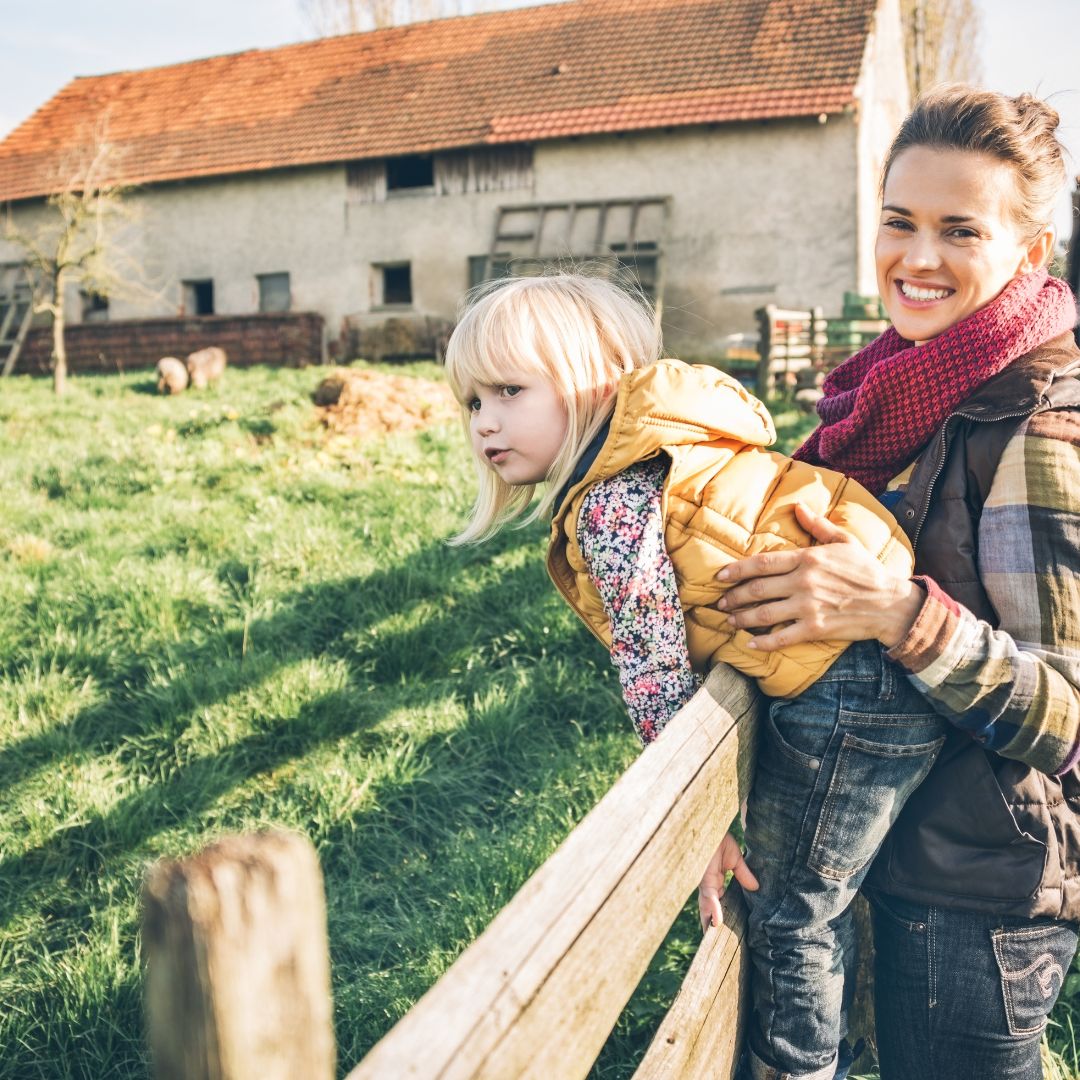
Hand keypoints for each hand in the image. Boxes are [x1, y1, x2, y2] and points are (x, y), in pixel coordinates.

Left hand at [698, 832, 758, 932]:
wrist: (707, 822)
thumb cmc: (718, 836)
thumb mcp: (735, 857)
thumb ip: (744, 874)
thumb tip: (756, 888)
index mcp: (715, 880)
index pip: (718, 902)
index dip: (721, 917)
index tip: (727, 934)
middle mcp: (708, 883)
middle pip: (709, 909)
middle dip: (711, 926)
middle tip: (715, 946)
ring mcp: (704, 880)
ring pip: (707, 906)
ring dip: (711, 922)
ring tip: (715, 939)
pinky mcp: (704, 875)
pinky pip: (709, 894)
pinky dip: (713, 907)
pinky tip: (717, 920)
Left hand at [715, 504, 923, 650]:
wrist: (891, 603)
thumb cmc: (867, 570)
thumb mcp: (845, 541)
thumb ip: (818, 525)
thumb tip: (798, 507)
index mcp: (808, 558)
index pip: (762, 562)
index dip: (737, 569)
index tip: (720, 575)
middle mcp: (803, 581)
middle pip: (757, 589)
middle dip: (734, 596)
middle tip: (720, 601)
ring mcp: (808, 606)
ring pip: (764, 613)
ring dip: (742, 618)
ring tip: (729, 620)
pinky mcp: (815, 628)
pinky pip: (781, 637)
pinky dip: (763, 642)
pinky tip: (749, 643)